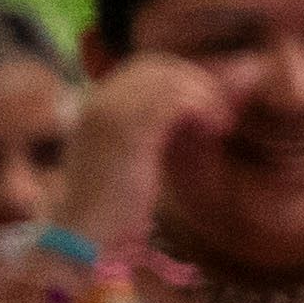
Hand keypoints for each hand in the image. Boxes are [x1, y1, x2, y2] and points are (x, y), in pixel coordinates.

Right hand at [49, 56, 231, 252]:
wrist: (81, 236)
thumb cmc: (114, 205)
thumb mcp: (135, 158)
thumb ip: (157, 129)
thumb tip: (199, 108)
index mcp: (97, 104)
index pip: (147, 66)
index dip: (185, 76)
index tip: (210, 102)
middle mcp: (98, 101)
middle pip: (160, 66)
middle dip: (199, 82)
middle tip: (222, 112)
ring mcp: (109, 114)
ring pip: (170, 80)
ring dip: (205, 96)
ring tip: (221, 124)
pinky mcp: (126, 133)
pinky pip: (174, 101)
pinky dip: (202, 109)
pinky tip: (214, 130)